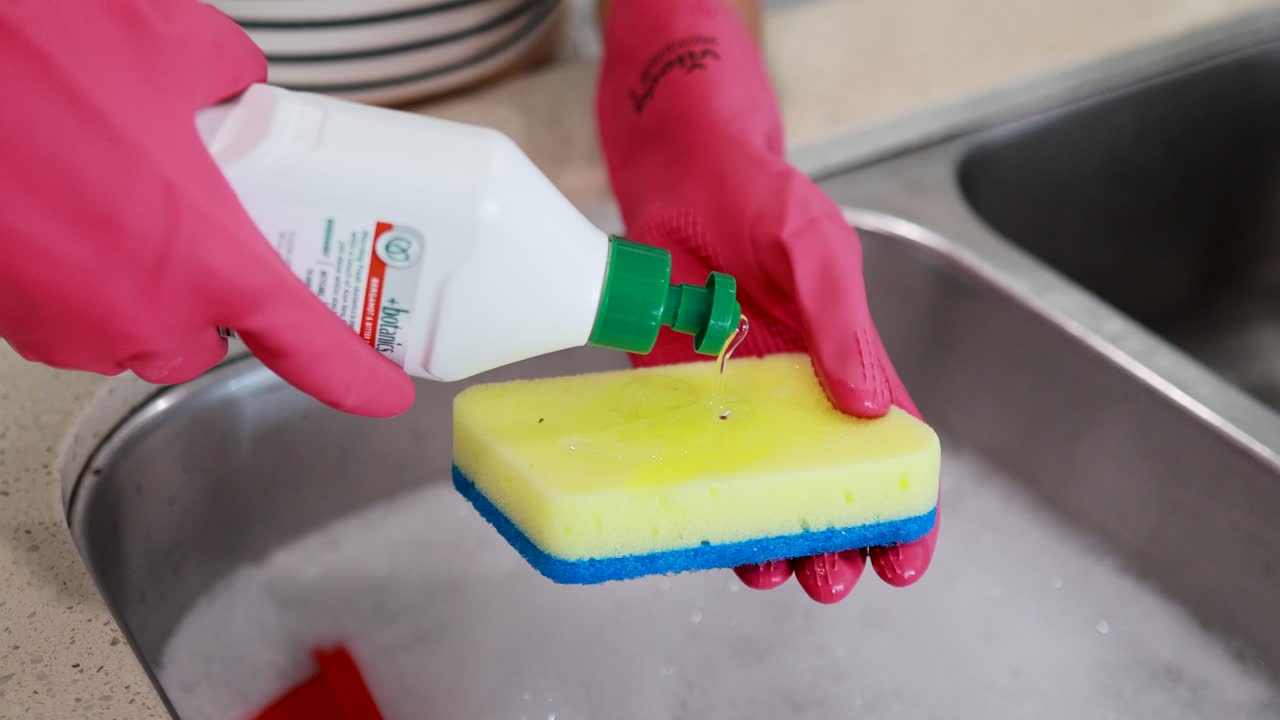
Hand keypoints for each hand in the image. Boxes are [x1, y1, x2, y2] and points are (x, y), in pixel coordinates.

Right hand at [0, 0, 413, 416]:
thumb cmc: (35, 56)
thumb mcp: (173, 45)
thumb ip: (231, 76)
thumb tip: (241, 85)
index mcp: (214, 264)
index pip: (311, 350)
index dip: (357, 379)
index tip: (385, 393)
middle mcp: (147, 314)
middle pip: (218, 338)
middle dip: (227, 299)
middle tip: (220, 231)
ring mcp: (72, 324)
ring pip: (143, 328)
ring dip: (156, 287)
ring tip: (134, 204)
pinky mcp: (14, 315)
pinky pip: (80, 312)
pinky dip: (93, 275)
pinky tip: (78, 208)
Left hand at [595, 0, 937, 602]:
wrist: (679, 172)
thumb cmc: (762, 199)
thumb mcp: (816, 251)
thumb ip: (841, 323)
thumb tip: (866, 406)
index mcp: (844, 365)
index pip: (887, 452)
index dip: (905, 510)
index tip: (906, 559)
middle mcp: (790, 395)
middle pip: (822, 488)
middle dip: (834, 542)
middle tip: (831, 579)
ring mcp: (730, 400)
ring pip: (754, 489)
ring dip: (767, 537)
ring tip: (768, 570)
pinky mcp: (670, 393)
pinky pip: (683, 459)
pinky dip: (694, 498)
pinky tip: (699, 527)